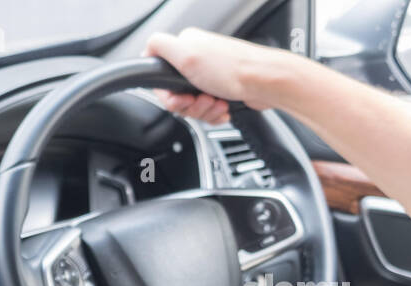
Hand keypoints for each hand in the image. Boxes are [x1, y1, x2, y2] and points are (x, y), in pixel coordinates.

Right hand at [144, 28, 295, 124]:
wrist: (265, 84)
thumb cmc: (233, 70)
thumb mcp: (187, 55)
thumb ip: (160, 47)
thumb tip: (146, 47)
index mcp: (186, 48)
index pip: (161, 78)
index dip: (168, 95)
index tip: (180, 97)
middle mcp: (197, 60)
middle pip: (176, 96)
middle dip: (188, 105)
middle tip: (201, 99)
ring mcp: (210, 76)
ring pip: (192, 105)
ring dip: (203, 110)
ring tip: (217, 103)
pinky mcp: (221, 89)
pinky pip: (207, 110)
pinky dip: (214, 114)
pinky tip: (223, 107)